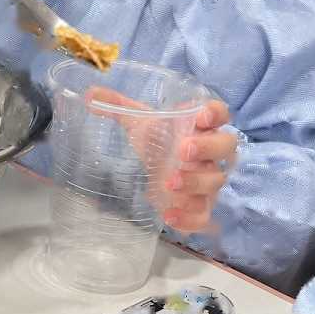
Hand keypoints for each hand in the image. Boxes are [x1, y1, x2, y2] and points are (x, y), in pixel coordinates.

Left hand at [87, 93, 235, 233]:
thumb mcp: (140, 122)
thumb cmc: (159, 140)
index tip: (201, 115)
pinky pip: (205, 215)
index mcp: (202, 125)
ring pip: (216, 181)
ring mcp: (209, 179)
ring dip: (195, 183)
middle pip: (226, 147)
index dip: (216, 113)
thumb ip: (118, 106)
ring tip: (168, 184)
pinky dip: (191, 219)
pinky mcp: (201, 205)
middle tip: (181, 151)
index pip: (221, 113)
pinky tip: (168, 216)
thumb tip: (89, 95)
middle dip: (207, 149)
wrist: (160, 169)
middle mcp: (212, 152)